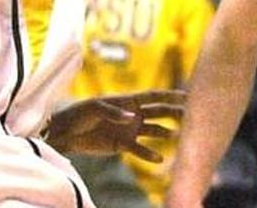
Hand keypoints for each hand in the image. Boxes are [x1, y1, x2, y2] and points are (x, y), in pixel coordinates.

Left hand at [46, 90, 185, 161]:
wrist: (66, 133)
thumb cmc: (79, 114)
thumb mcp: (94, 108)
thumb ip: (114, 111)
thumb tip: (132, 117)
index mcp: (128, 100)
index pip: (154, 96)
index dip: (170, 95)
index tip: (187, 95)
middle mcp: (133, 114)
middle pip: (159, 112)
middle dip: (174, 113)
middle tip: (190, 116)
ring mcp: (130, 130)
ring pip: (154, 131)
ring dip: (165, 133)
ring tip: (176, 136)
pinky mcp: (123, 145)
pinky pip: (140, 150)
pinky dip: (149, 154)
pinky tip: (159, 159)